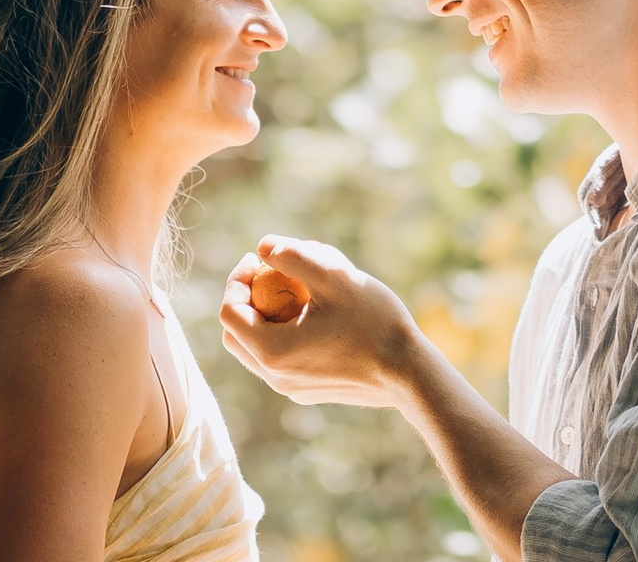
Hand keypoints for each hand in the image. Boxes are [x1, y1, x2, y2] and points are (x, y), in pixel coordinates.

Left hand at [217, 236, 424, 409]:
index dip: (238, 278)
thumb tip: (262, 246)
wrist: (407, 373)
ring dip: (265, 315)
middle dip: (247, 298)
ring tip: (298, 289)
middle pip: (236, 334)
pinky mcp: (308, 391)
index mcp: (272, 352)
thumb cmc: (373, 321)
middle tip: (271, 271)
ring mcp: (291, 388)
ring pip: (256, 349)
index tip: (260, 258)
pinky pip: (280, 359)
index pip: (230, 312)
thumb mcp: (334, 276)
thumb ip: (293, 256)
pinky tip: (317, 313)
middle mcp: (274, 377)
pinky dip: (283, 332)